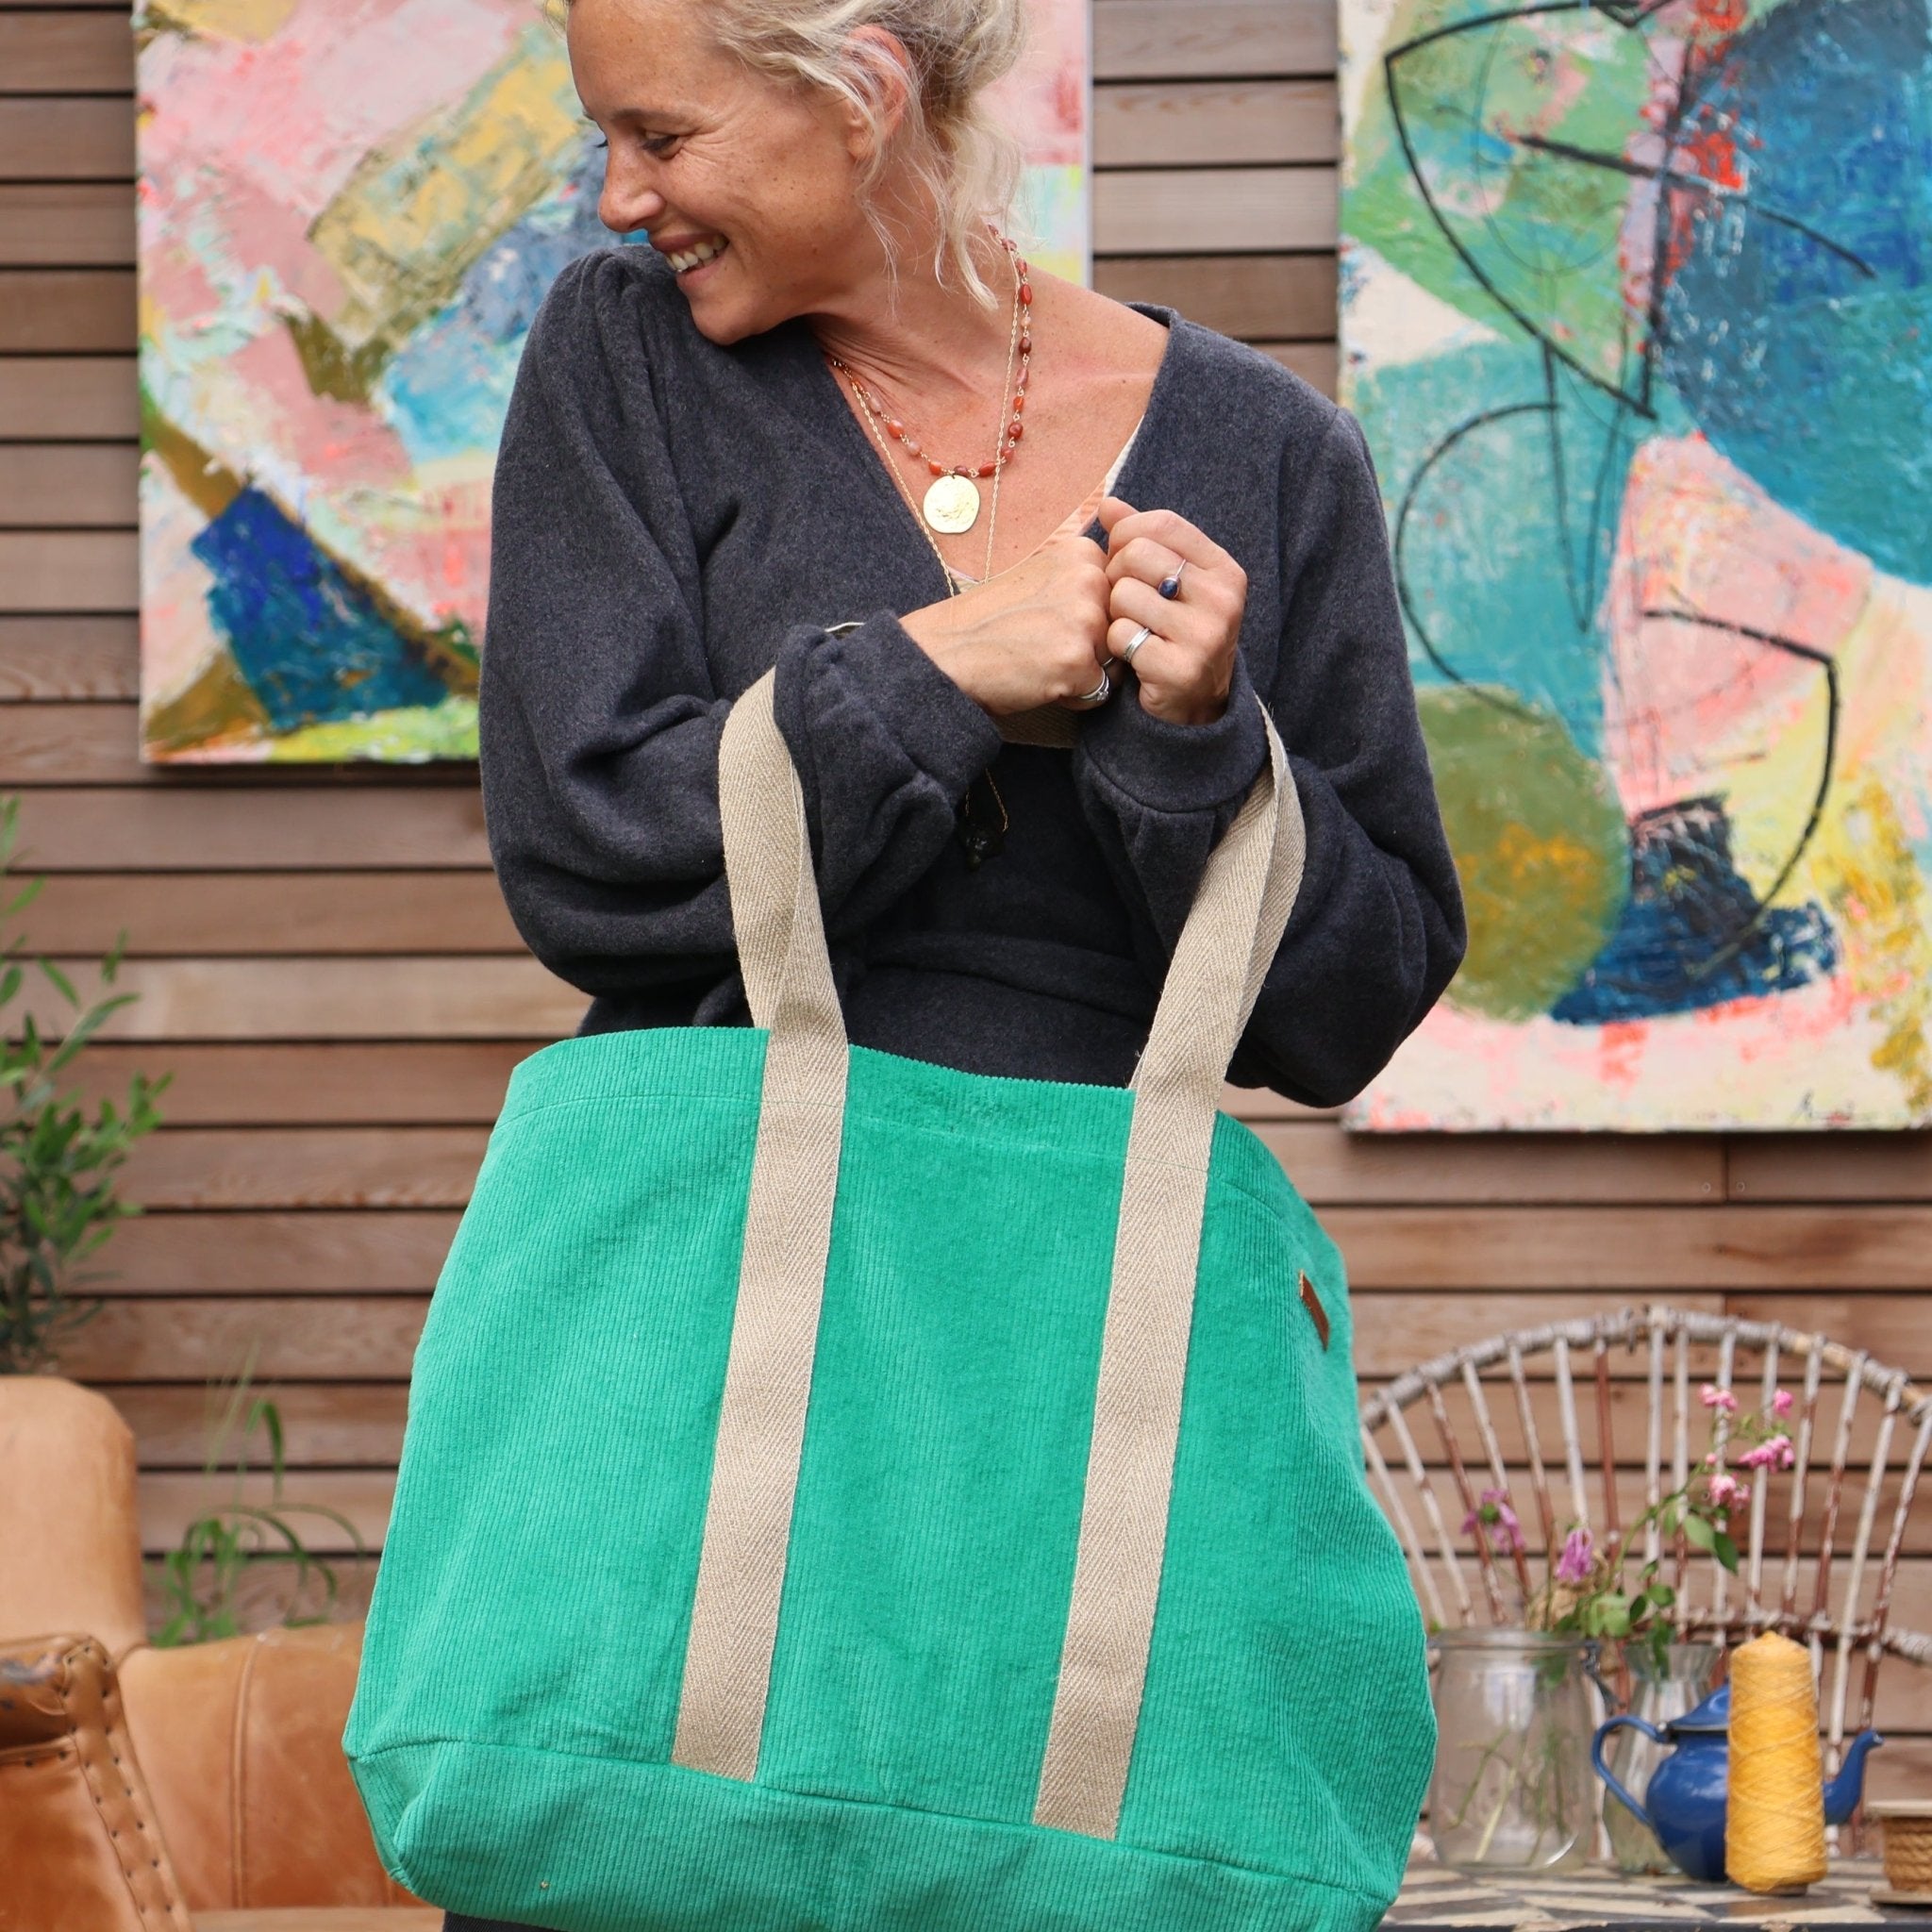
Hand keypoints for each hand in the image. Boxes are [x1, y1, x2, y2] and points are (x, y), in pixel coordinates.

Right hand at [898, 532, 1113, 714]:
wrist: (947, 651)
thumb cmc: (991, 620)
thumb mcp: (1041, 576)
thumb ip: (1083, 580)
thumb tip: (1133, 597)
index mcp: (1084, 553)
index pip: (1125, 597)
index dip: (1094, 619)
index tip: (1054, 620)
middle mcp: (1090, 579)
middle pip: (1124, 629)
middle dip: (1095, 646)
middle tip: (1046, 643)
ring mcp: (1086, 619)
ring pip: (1116, 661)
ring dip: (1087, 672)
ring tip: (1043, 662)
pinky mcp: (1077, 661)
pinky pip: (1101, 692)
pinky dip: (1076, 696)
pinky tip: (1042, 680)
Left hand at [1097, 498, 1246, 725]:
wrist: (1196, 702)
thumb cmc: (1178, 631)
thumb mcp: (1173, 581)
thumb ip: (1143, 539)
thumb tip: (1107, 503)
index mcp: (1224, 570)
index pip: (1162, 523)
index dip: (1127, 533)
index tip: (1120, 556)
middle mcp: (1222, 599)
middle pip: (1136, 555)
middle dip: (1115, 576)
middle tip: (1124, 602)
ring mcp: (1204, 636)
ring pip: (1123, 595)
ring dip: (1114, 614)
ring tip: (1133, 629)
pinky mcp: (1179, 670)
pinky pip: (1120, 635)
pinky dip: (1115, 646)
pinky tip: (1133, 655)